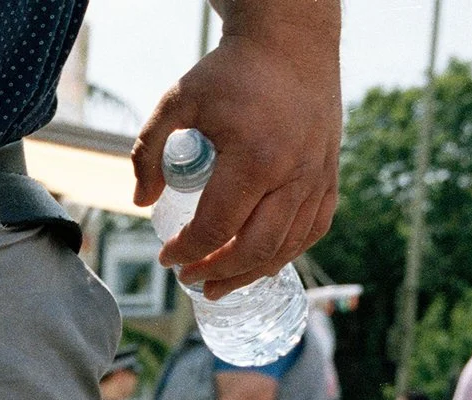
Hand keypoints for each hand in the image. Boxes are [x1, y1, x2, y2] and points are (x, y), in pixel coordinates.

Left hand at [134, 1, 340, 296]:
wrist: (292, 41)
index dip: (186, 251)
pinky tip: (259, 263)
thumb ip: (148, 151)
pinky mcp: (330, 171)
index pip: (216, 227)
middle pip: (256, 247)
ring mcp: (318, 174)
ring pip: (288, 244)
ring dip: (250, 273)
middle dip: (217, 272)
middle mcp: (295, 172)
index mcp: (256, 158)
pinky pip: (315, 227)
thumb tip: (140, 201)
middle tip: (188, 279)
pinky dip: (287, 253)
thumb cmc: (231, 71)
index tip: (165, 257)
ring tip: (217, 285)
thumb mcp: (176, 101)